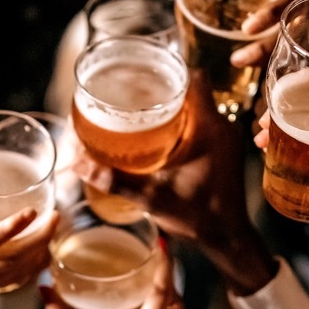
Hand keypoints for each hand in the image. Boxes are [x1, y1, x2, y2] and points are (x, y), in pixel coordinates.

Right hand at [0, 167, 58, 300]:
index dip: (11, 228)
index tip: (33, 212)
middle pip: (10, 261)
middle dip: (39, 240)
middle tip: (56, 216)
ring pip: (15, 275)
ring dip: (39, 253)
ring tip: (54, 229)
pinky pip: (11, 283)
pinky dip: (30, 268)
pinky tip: (43, 251)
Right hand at [73, 73, 251, 250]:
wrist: (229, 239)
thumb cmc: (199, 216)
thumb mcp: (153, 197)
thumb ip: (115, 180)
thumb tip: (79, 164)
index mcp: (209, 127)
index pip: (195, 78)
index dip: (171, 69)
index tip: (146, 72)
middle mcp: (221, 127)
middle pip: (193, 89)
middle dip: (165, 87)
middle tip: (135, 90)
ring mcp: (225, 139)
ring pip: (198, 106)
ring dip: (174, 105)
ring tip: (142, 108)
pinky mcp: (223, 151)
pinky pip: (203, 123)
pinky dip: (183, 121)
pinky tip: (159, 133)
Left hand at [229, 0, 308, 67]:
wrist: (263, 35)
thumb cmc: (251, 5)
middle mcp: (301, 2)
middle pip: (297, 4)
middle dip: (273, 14)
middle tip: (247, 28)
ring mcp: (301, 28)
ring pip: (291, 37)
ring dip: (267, 47)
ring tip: (238, 58)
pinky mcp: (295, 52)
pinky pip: (287, 61)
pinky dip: (265, 67)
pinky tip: (246, 73)